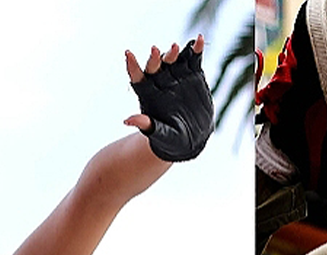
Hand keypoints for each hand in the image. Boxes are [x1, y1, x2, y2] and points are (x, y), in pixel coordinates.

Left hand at [124, 35, 213, 161]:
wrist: (194, 138)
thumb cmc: (172, 141)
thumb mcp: (161, 136)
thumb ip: (147, 126)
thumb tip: (126, 121)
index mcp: (149, 93)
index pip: (137, 76)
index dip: (132, 66)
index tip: (128, 54)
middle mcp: (160, 80)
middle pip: (154, 64)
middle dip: (154, 58)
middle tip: (155, 51)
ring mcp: (177, 74)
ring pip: (172, 58)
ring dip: (172, 52)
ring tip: (176, 48)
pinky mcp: (193, 73)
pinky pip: (194, 57)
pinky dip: (196, 48)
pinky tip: (199, 40)